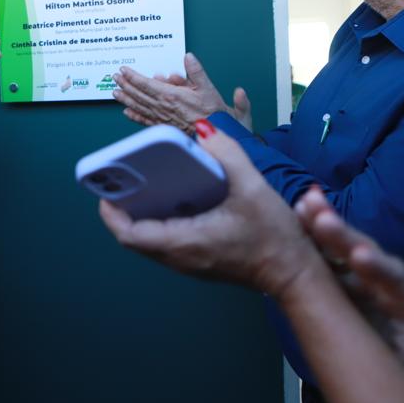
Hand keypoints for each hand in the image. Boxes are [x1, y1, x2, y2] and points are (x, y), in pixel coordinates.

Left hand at [99, 121, 316, 298]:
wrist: (297, 273)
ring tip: (143, 182)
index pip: (130, 234)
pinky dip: (161, 219)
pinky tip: (173, 196)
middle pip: (135, 236)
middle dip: (123, 208)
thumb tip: (203, 129)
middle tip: (124, 178)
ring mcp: (189, 262)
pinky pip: (167, 240)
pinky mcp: (199, 259)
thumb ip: (227, 154)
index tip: (106, 188)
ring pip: (150, 240)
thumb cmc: (275, 237)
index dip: (111, 212)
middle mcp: (180, 258)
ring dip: (141, 214)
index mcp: (184, 242)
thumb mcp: (252, 188)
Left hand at [113, 53, 250, 131]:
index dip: (133, 76)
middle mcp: (163, 107)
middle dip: (125, 84)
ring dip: (126, 98)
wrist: (216, 136)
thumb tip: (188, 57)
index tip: (123, 70)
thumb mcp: (208, 88)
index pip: (146, 84)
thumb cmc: (213, 113)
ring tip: (115, 92)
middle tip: (115, 77)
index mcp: (171, 96)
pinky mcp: (164, 127)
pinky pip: (145, 120)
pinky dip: (134, 116)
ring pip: (139, 107)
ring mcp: (161, 118)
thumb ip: (196, 71)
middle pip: (139, 94)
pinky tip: (127, 113)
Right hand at [295, 189, 403, 382]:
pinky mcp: (335, 275)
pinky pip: (321, 252)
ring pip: (340, 245)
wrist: (392, 360)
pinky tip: (298, 208)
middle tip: (321, 218)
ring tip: (305, 203)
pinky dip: (308, 231)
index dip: (378, 267)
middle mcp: (381, 276)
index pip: (393, 278)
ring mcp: (355, 273)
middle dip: (343, 236)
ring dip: (323, 222)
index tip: (360, 256)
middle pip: (362, 251)